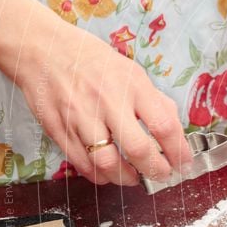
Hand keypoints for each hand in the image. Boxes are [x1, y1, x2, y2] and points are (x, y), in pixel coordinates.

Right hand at [17, 23, 191, 185]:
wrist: (43, 48)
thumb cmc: (92, 60)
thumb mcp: (132, 72)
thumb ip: (154, 101)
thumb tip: (175, 131)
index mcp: (132, 85)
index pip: (164, 126)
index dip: (178, 151)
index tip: (184, 163)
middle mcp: (107, 101)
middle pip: (138, 149)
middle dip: (155, 170)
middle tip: (161, 175)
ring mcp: (80, 117)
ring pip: (107, 162)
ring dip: (126, 178)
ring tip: (134, 177)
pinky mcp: (58, 129)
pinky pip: (81, 163)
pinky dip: (99, 175)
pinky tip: (108, 173)